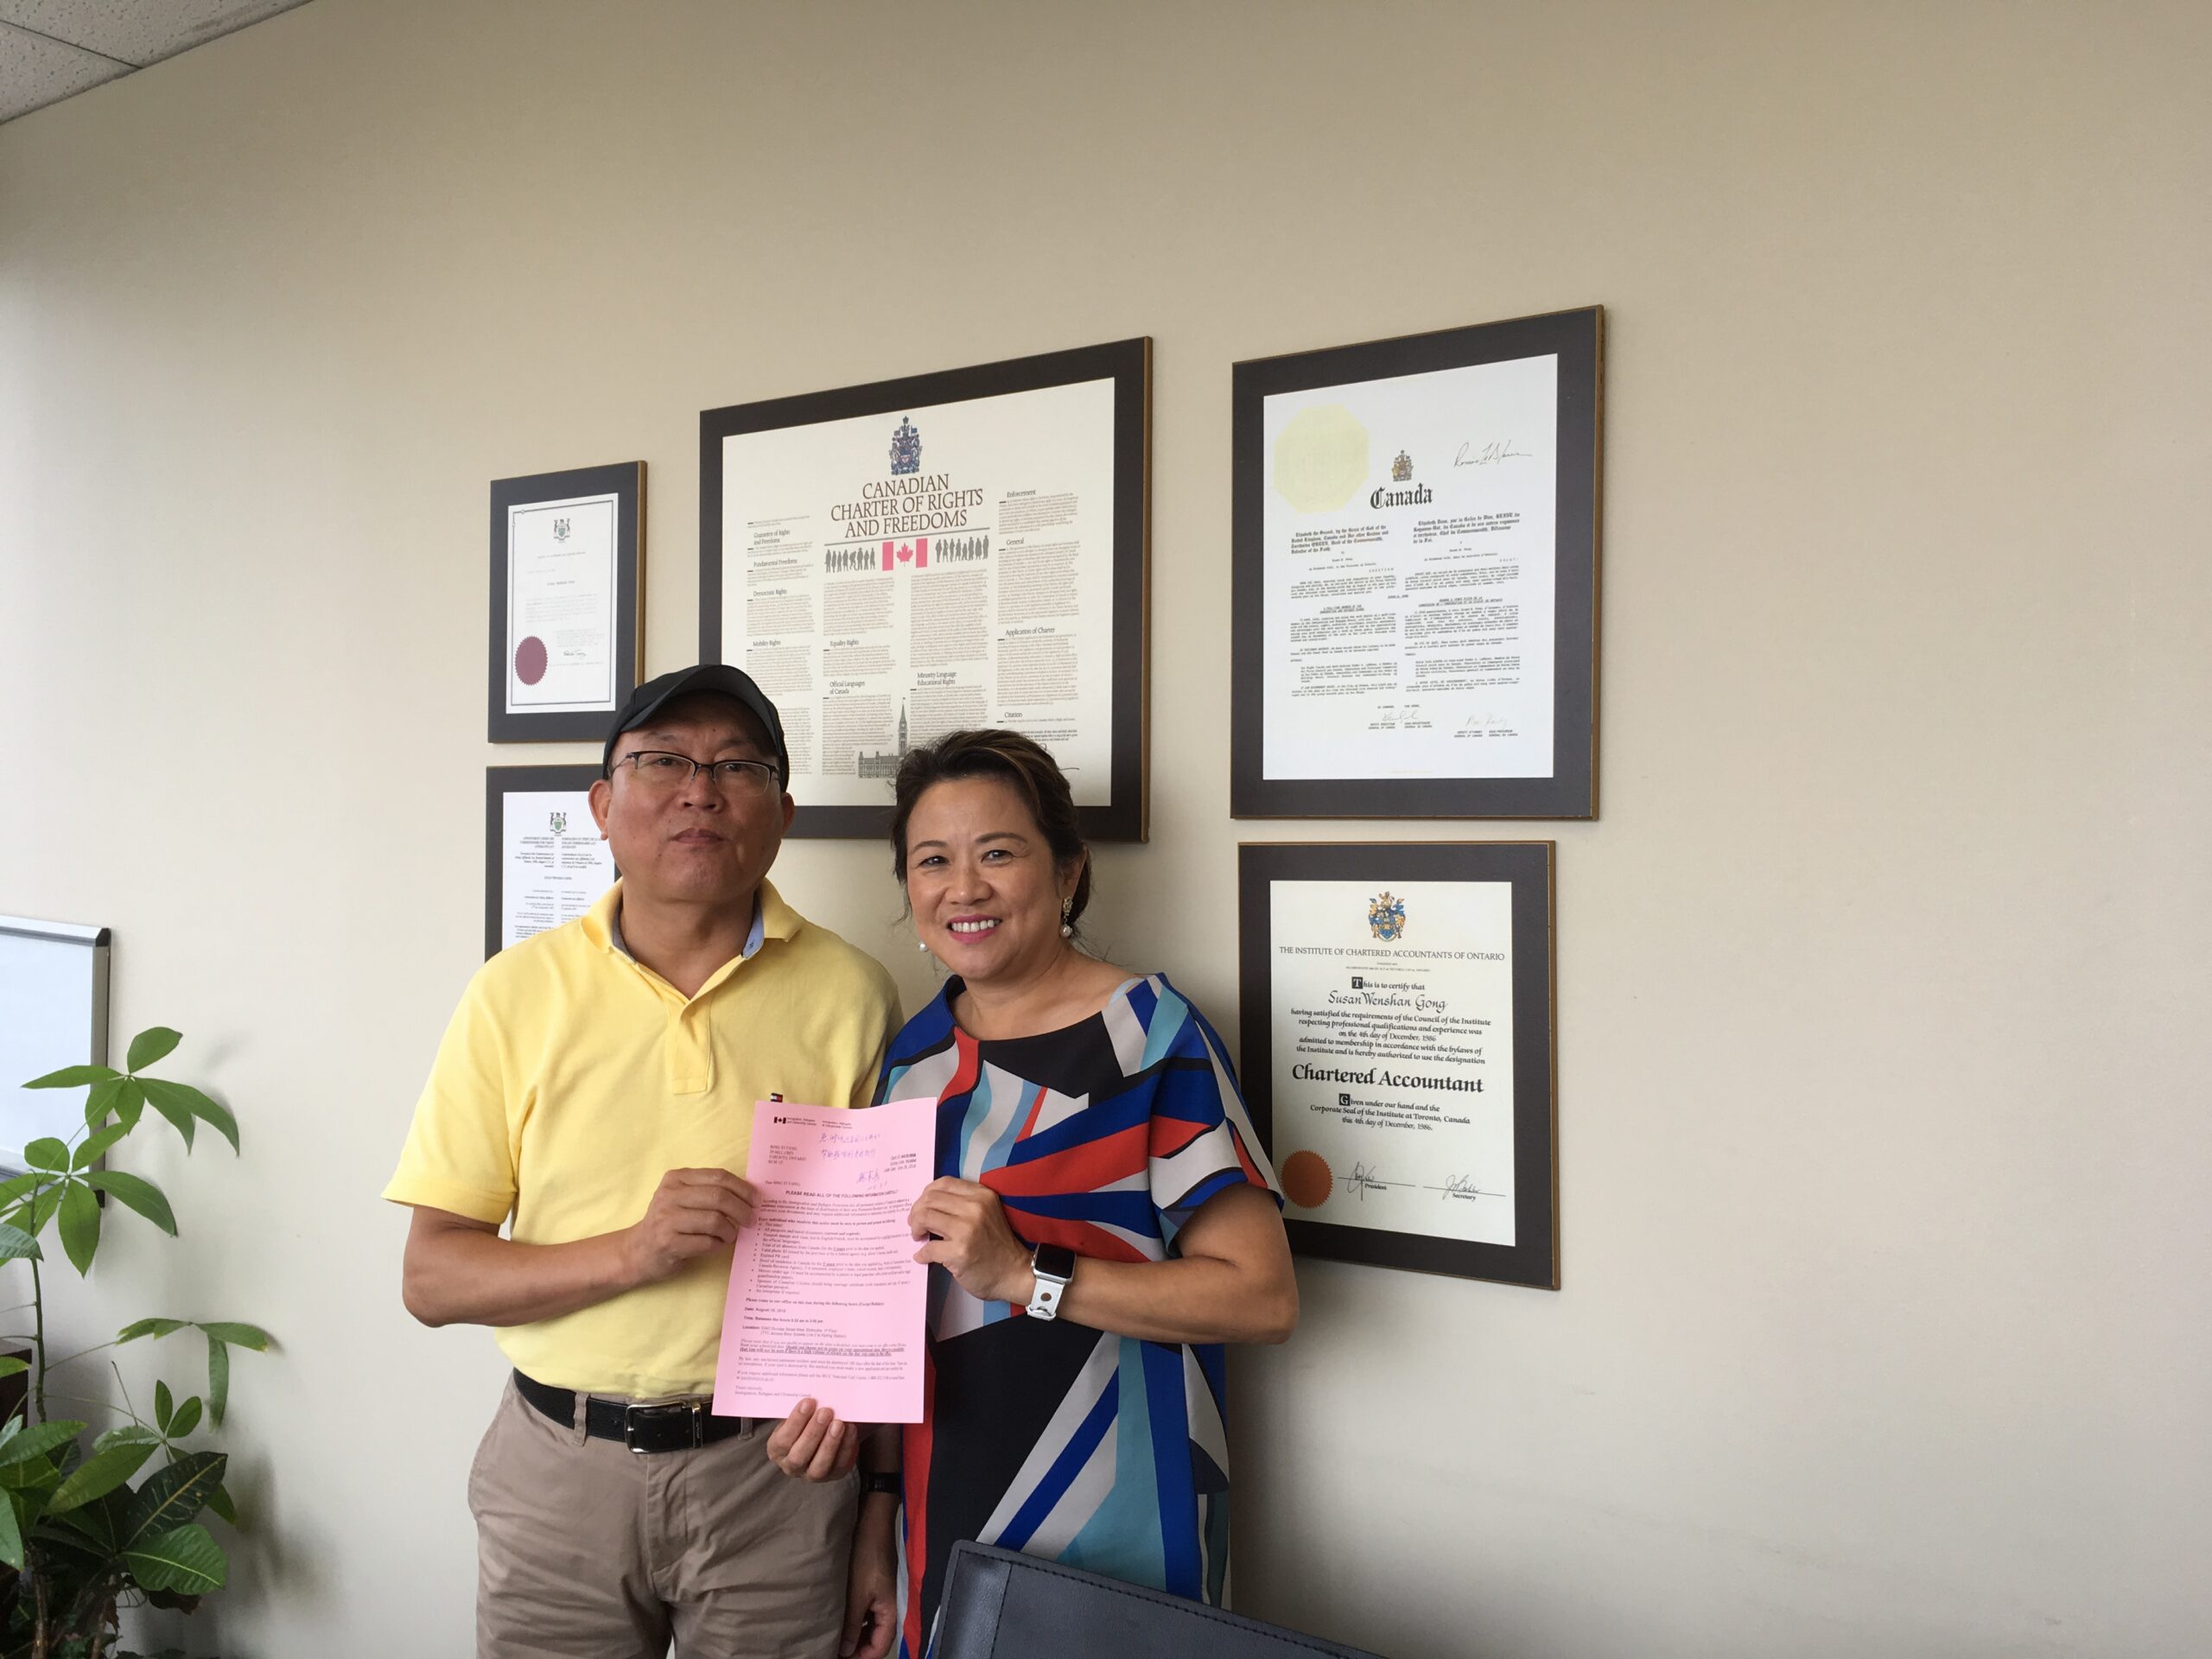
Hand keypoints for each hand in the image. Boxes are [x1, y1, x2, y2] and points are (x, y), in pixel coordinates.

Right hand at [621, 1168, 756, 1286]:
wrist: (637, 1251)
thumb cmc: (669, 1223)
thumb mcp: (682, 1198)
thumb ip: (708, 1191)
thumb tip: (750, 1195)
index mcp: (676, 1178)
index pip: (718, 1177)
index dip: (743, 1188)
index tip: (758, 1200)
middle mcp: (669, 1195)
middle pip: (719, 1197)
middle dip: (742, 1209)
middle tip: (752, 1220)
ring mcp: (667, 1219)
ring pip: (714, 1220)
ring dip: (730, 1231)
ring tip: (730, 1236)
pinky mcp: (668, 1243)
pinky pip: (706, 1242)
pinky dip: (718, 1244)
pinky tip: (717, 1245)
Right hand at [766, 1397, 858, 1481]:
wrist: (825, 1431)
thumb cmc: (807, 1420)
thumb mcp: (799, 1415)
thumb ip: (802, 1408)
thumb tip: (814, 1388)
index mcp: (777, 1449)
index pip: (782, 1440)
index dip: (795, 1422)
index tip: (808, 1402)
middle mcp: (792, 1466)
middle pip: (799, 1456)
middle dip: (813, 1433)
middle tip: (826, 1411)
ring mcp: (812, 1474)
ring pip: (819, 1466)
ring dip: (829, 1443)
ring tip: (839, 1423)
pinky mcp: (834, 1474)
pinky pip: (840, 1464)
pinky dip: (846, 1446)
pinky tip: (850, 1429)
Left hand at [842, 1502, 897, 1658]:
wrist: (873, 1523)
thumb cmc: (868, 1555)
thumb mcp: (857, 1594)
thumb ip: (853, 1625)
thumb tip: (845, 1650)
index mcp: (891, 1612)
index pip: (879, 1648)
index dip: (861, 1658)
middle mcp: (890, 1608)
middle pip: (876, 1640)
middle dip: (858, 1650)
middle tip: (834, 1652)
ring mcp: (883, 1598)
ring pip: (871, 1628)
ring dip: (856, 1636)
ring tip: (835, 1641)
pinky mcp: (875, 1589)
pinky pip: (868, 1614)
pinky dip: (856, 1622)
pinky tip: (841, 1622)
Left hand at [909, 1178, 1031, 1304]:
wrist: (1014, 1273)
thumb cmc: (997, 1245)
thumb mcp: (986, 1212)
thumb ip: (963, 1203)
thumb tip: (927, 1204)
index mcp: (981, 1195)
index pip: (943, 1183)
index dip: (926, 1194)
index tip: (922, 1207)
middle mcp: (975, 1208)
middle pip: (930, 1199)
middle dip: (916, 1212)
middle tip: (916, 1225)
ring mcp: (967, 1230)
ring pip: (925, 1217)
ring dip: (915, 1228)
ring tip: (918, 1237)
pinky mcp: (960, 1252)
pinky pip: (928, 1248)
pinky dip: (921, 1253)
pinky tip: (922, 1256)